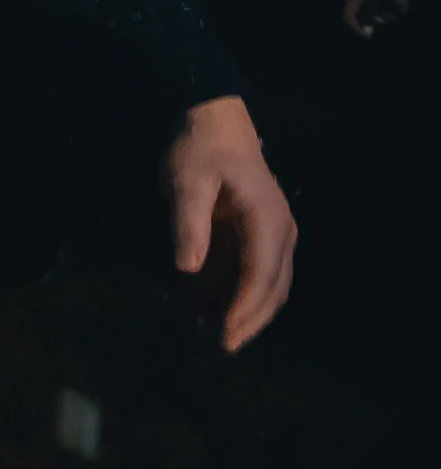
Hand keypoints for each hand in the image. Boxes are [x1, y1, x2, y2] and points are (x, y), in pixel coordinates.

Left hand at [165, 97, 295, 351]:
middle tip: (223, 347)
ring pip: (270, 284)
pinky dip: (240, 294)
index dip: (245, 309)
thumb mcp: (186, 183)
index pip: (261, 275)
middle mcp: (280, 230)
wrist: (213, 120)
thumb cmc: (199, 149)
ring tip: (216, 336)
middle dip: (250, 320)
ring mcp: (274, 233)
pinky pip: (255, 273)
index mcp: (267, 219)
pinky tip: (212, 309)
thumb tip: (188, 269)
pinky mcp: (260, 234)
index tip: (227, 336)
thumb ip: (188, 224)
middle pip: (273, 287)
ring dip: (247, 311)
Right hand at [341, 0, 410, 37]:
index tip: (370, 35)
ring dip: (384, 10)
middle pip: (361, 12)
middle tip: (393, 24)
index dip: (356, 27)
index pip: (348, 14)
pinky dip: (388, 0)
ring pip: (371, 3)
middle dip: (375, 21)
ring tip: (401, 12)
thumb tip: (401, 12)